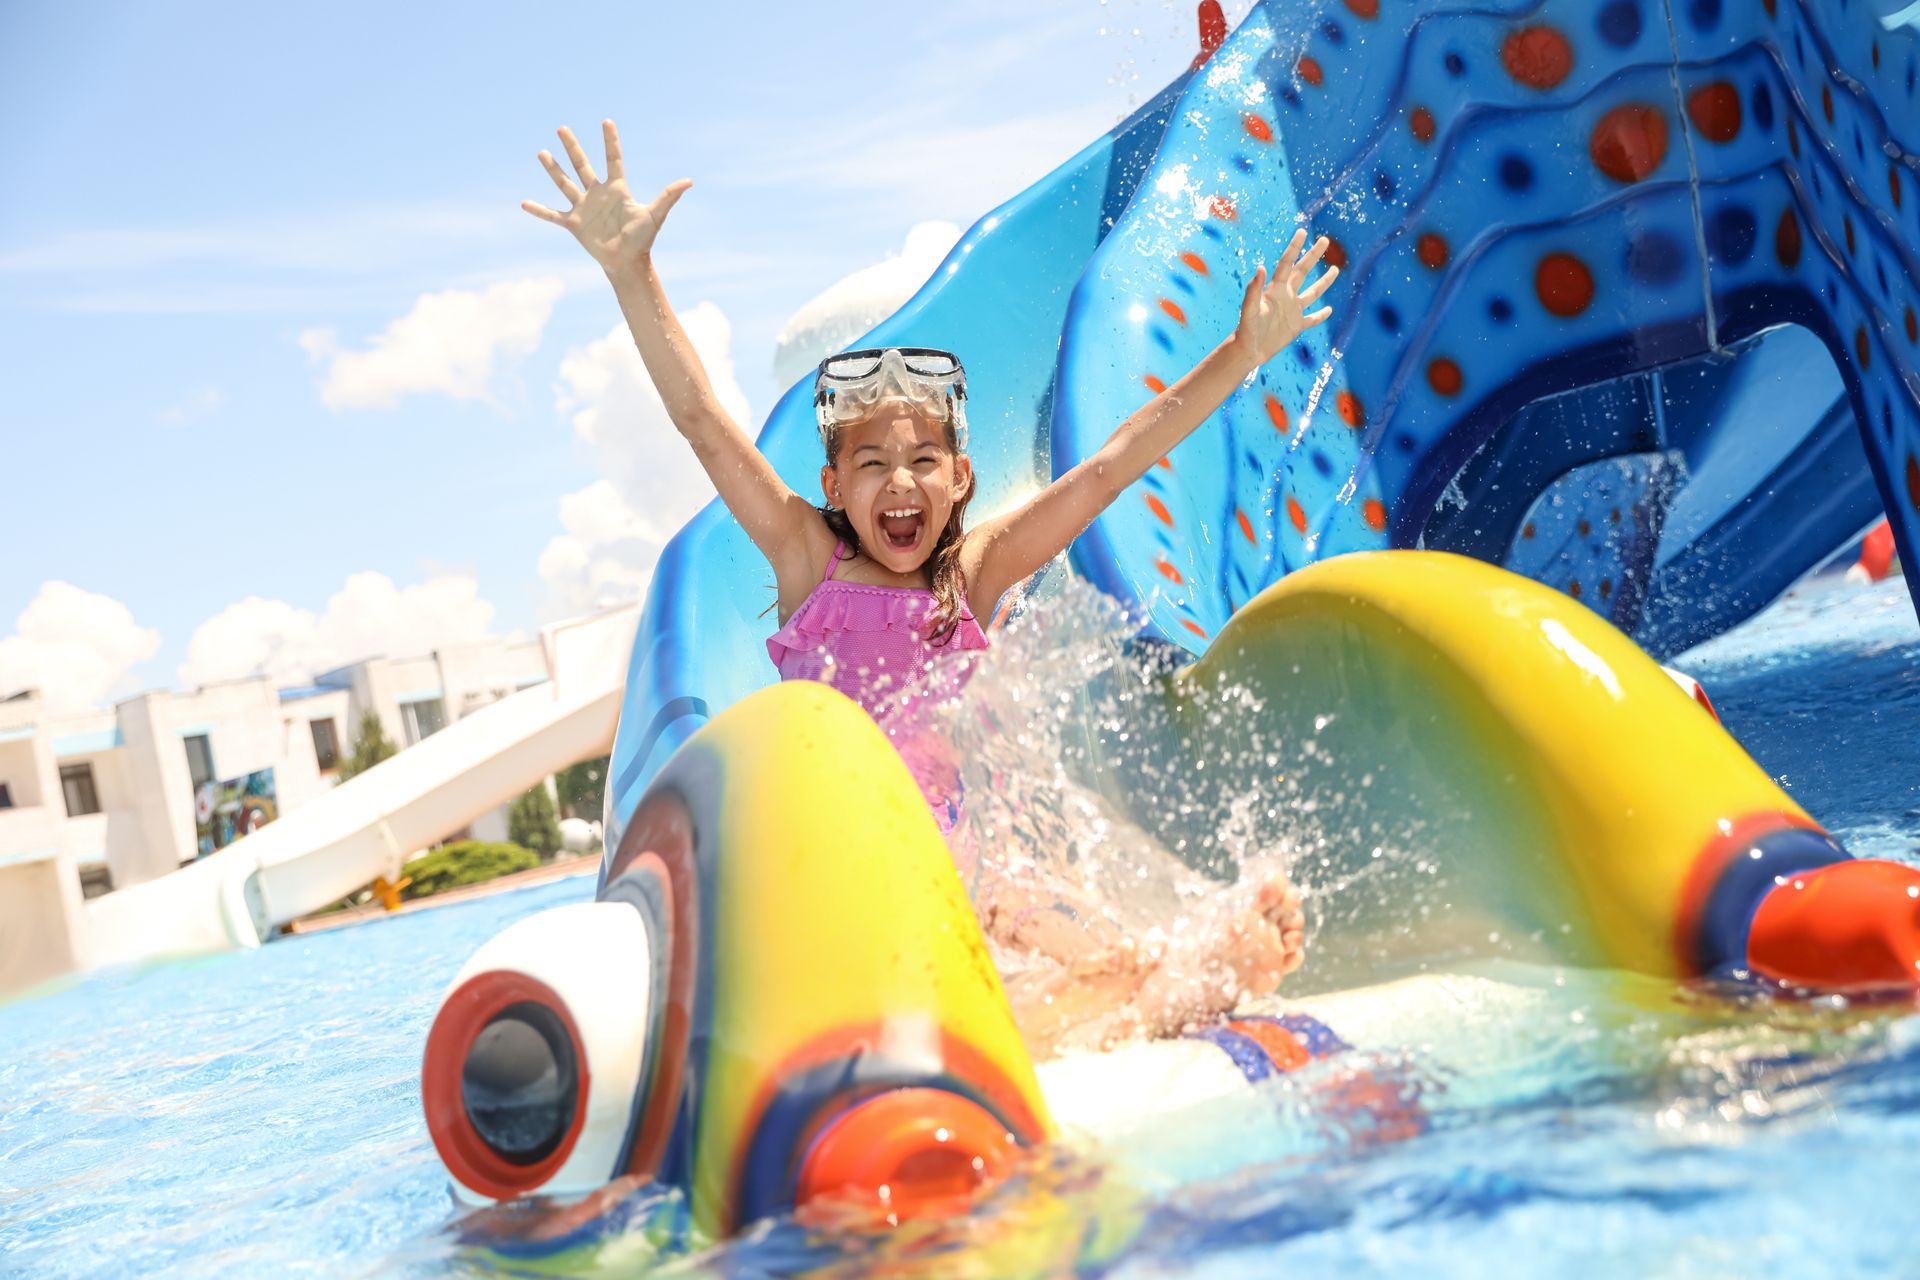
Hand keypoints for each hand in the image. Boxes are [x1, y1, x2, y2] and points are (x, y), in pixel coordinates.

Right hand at [521, 120, 689, 277]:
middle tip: (562, 128)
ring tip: (541, 153)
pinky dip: (539, 210)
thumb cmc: (643, 239)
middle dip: (572, 147)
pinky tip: (523, 203)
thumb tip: (688, 182)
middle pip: (582, 165)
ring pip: (565, 183)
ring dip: (553, 169)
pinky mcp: (574, 224)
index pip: (613, 159)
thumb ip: (668, 196)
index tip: (606, 121)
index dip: (610, 141)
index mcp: (617, 189)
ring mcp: (584, 207)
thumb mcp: (655, 215)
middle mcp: (598, 194)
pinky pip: (553, 215)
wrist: (628, 263)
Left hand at [1232, 229, 1337, 365]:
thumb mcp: (1249, 309)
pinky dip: (1321, 315)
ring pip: (1312, 293)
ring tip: (1335, 269)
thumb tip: (1260, 268)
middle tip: (1324, 240)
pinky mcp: (1296, 326)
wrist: (1248, 350)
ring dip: (1324, 282)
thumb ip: (1253, 290)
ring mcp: (1292, 311)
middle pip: (1303, 272)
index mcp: (1275, 289)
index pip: (1287, 263)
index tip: (1302, 231)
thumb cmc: (1246, 329)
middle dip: (1313, 256)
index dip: (1294, 247)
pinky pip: (1312, 319)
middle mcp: (1286, 296)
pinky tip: (1329, 310)